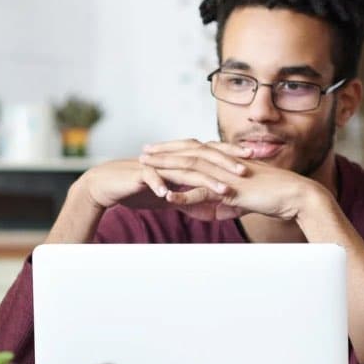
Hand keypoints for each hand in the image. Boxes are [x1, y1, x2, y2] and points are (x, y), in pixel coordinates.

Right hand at [79, 150, 247, 218]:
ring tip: (222, 190)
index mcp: (181, 159)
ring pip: (184, 169)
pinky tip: (170, 196)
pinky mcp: (140, 174)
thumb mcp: (170, 197)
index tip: (255, 159)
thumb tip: (211, 210)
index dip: (233, 154)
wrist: (108, 185)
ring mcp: (157, 165)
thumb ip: (190, 200)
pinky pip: (153, 179)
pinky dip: (162, 186)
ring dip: (204, 179)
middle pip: (204, 157)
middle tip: (247, 170)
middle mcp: (172, 158)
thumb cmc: (139, 189)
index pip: (212, 154)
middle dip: (226, 163)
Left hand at [139, 139, 320, 221]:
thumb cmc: (275, 196)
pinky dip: (185, 196)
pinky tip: (168, 198)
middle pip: (188, 153)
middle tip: (143, 153)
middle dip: (164, 153)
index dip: (175, 149)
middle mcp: (224, 163)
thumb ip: (228, 204)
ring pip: (191, 168)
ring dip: (166, 168)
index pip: (196, 150)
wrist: (296, 196)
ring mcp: (227, 175)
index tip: (157, 149)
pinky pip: (204, 193)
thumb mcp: (245, 201)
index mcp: (227, 161)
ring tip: (146, 169)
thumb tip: (218, 212)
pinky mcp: (232, 190)